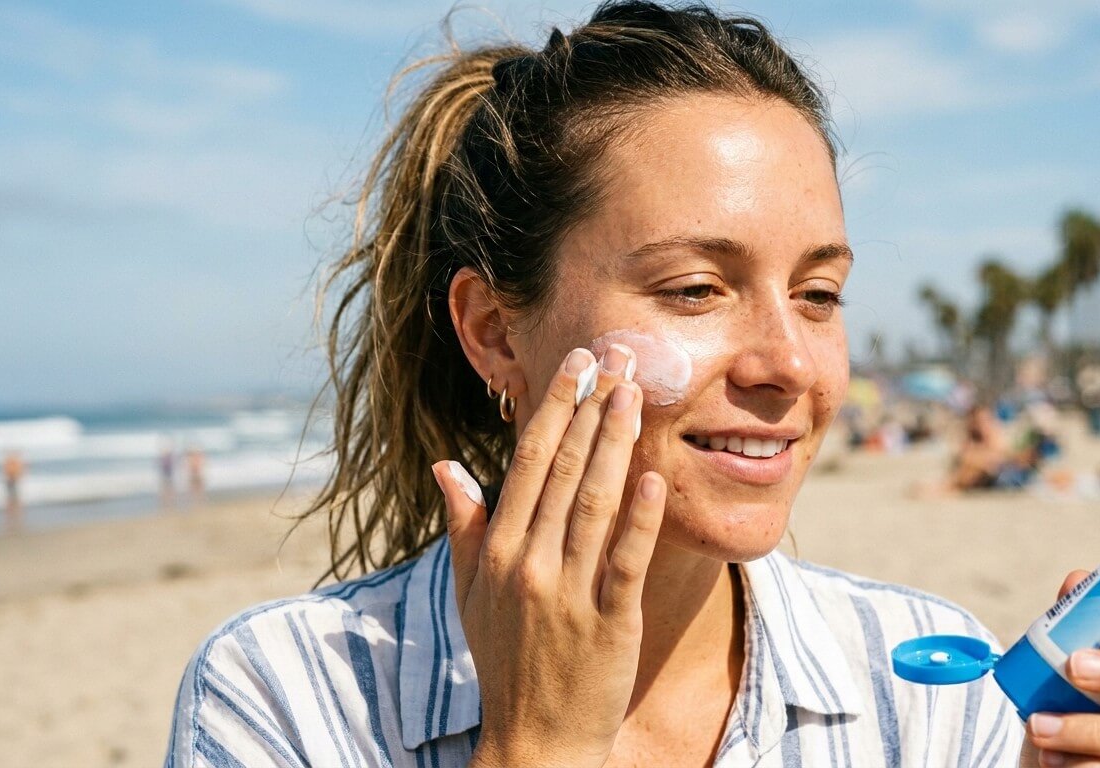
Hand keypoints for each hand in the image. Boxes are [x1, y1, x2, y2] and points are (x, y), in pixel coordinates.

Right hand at [431, 344, 665, 767]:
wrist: (534, 741)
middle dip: (593, 406)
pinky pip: (625, 561)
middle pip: (564, 469)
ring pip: (595, 503)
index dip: (554, 407)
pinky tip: (651, 476)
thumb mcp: (469, 595)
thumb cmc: (506, 661)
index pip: (527, 462)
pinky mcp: (609, 624)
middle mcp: (527, 565)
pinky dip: (639, 518)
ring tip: (639, 393)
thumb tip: (448, 466)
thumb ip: (463, 526)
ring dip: (617, 443)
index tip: (577, 364)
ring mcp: (568, 595)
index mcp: (496, 552)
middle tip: (621, 356)